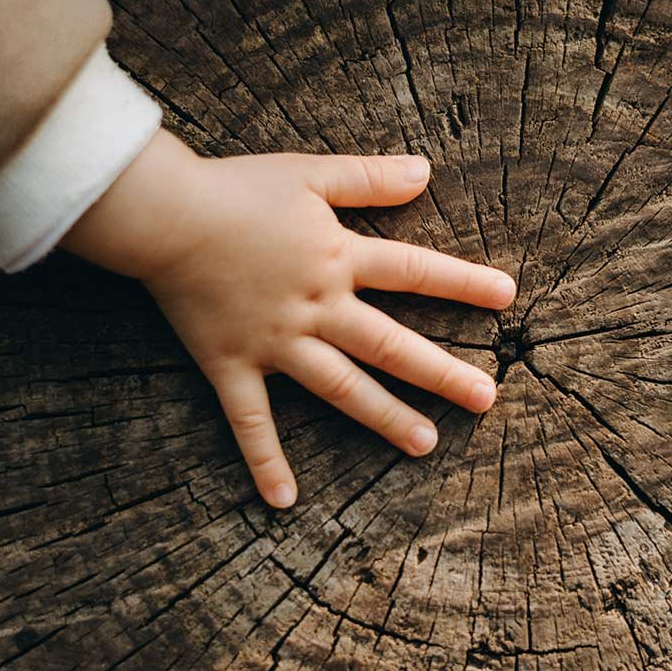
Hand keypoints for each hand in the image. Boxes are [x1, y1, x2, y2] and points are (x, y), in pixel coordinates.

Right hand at [61, 130, 515, 507]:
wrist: (164, 216)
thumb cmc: (235, 189)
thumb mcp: (309, 173)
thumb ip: (368, 177)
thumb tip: (427, 170)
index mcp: (337, 258)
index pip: (413, 271)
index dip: (462, 283)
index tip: (507, 299)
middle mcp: (316, 307)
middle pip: (391, 344)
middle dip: (442, 372)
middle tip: (488, 400)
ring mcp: (276, 343)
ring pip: (341, 388)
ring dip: (385, 417)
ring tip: (427, 444)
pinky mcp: (231, 365)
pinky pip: (250, 420)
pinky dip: (265, 460)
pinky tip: (284, 500)